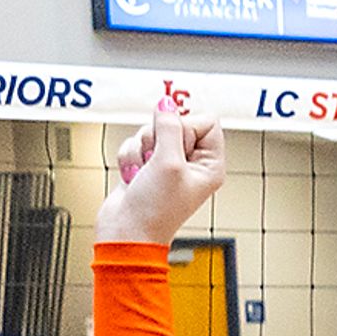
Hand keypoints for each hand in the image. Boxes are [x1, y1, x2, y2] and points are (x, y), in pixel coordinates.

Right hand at [97, 94, 225, 247]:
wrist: (126, 233)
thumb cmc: (155, 210)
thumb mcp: (167, 162)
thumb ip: (168, 126)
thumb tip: (167, 103)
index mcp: (210, 165)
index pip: (206, 121)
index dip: (186, 126)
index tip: (174, 144)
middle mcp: (192, 163)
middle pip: (176, 122)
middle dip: (158, 139)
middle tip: (156, 162)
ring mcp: (168, 164)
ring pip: (152, 131)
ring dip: (141, 149)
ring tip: (144, 173)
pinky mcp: (146, 165)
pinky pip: (136, 143)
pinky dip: (130, 157)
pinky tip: (133, 177)